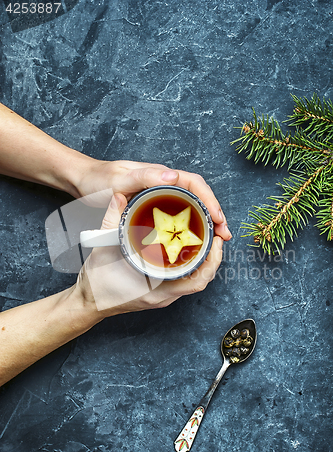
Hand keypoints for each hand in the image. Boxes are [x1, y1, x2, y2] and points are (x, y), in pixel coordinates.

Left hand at [75, 160, 231, 240]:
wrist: (83, 181)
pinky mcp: (153, 206)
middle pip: (198, 196)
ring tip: (215, 240)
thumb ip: (144, 176)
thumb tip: (173, 176)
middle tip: (224, 235)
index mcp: (160, 175)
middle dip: (215, 214)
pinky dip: (189, 227)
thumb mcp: (119, 178)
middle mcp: (164, 184)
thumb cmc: (99, 179)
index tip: (218, 218)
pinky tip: (192, 240)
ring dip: (205, 222)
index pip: (195, 183)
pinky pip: (178, 215)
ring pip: (191, 206)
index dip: (210, 200)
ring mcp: (159, 195)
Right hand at [75, 193, 223, 318]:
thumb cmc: (96, 285)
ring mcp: (162, 296)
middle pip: (200, 280)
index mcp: (156, 291)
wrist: (87, 303)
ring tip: (206, 237)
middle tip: (215, 233)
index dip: (212, 261)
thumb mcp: (102, 250)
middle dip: (213, 257)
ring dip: (203, 260)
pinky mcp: (158, 292)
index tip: (217, 241)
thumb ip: (112, 222)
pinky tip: (188, 247)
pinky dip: (190, 263)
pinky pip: (182, 279)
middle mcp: (163, 296)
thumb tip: (119, 197)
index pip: (196, 281)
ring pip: (193, 279)